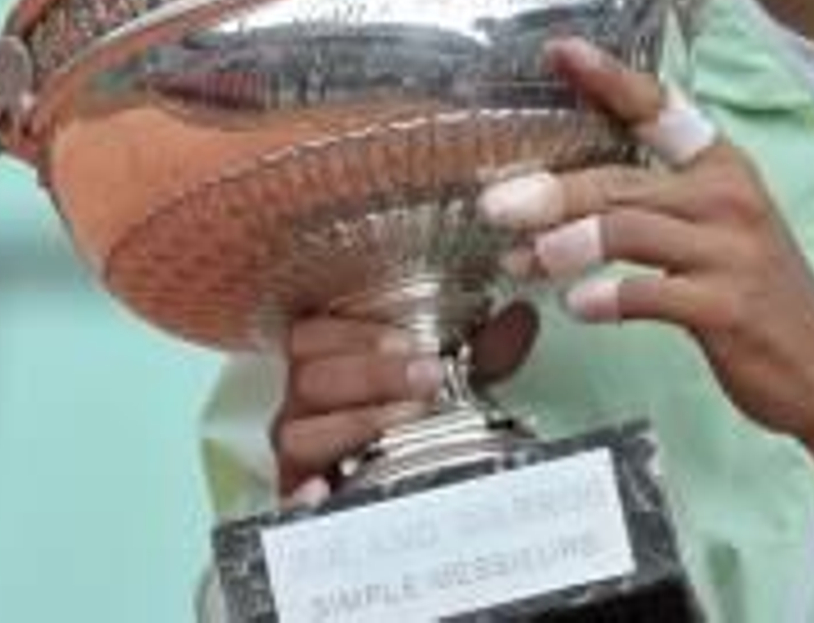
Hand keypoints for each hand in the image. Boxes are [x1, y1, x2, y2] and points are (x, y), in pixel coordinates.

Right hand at [271, 302, 539, 501]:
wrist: (405, 477)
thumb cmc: (418, 411)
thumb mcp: (453, 376)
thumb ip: (485, 346)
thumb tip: (522, 316)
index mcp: (325, 360)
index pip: (310, 334)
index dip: (356, 333)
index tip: (411, 341)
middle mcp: (301, 403)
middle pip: (310, 380)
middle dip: (372, 375)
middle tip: (429, 376)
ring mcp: (297, 452)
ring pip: (301, 433)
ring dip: (359, 423)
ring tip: (412, 419)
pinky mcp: (299, 497)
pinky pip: (290, 498)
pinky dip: (305, 496)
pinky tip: (325, 493)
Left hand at [480, 38, 813, 475]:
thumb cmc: (757, 293)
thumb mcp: (716, 227)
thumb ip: (652, 200)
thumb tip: (563, 190)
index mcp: (722, 167)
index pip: (659, 108)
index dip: (608, 78)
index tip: (561, 51)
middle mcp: (727, 198)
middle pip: (621, 180)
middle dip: (552, 191)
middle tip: (495, 205)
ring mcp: (729, 251)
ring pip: (628, 229)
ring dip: (568, 243)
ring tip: (522, 260)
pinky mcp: (726, 306)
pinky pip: (651, 293)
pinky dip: (607, 298)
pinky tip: (577, 306)